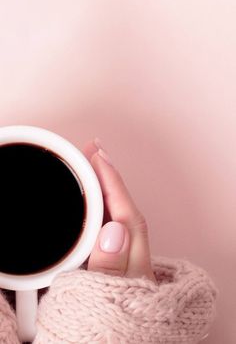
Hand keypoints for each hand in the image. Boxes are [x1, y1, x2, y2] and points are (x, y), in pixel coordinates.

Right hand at [82, 139, 156, 282]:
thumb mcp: (102, 305)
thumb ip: (109, 271)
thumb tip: (115, 231)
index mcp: (135, 271)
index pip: (126, 215)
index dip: (112, 182)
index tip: (98, 155)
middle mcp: (133, 266)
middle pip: (124, 211)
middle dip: (109, 177)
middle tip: (93, 149)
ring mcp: (125, 271)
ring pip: (116, 220)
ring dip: (103, 192)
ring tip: (91, 166)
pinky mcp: (113, 276)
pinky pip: (106, 234)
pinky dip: (98, 212)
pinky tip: (90, 206)